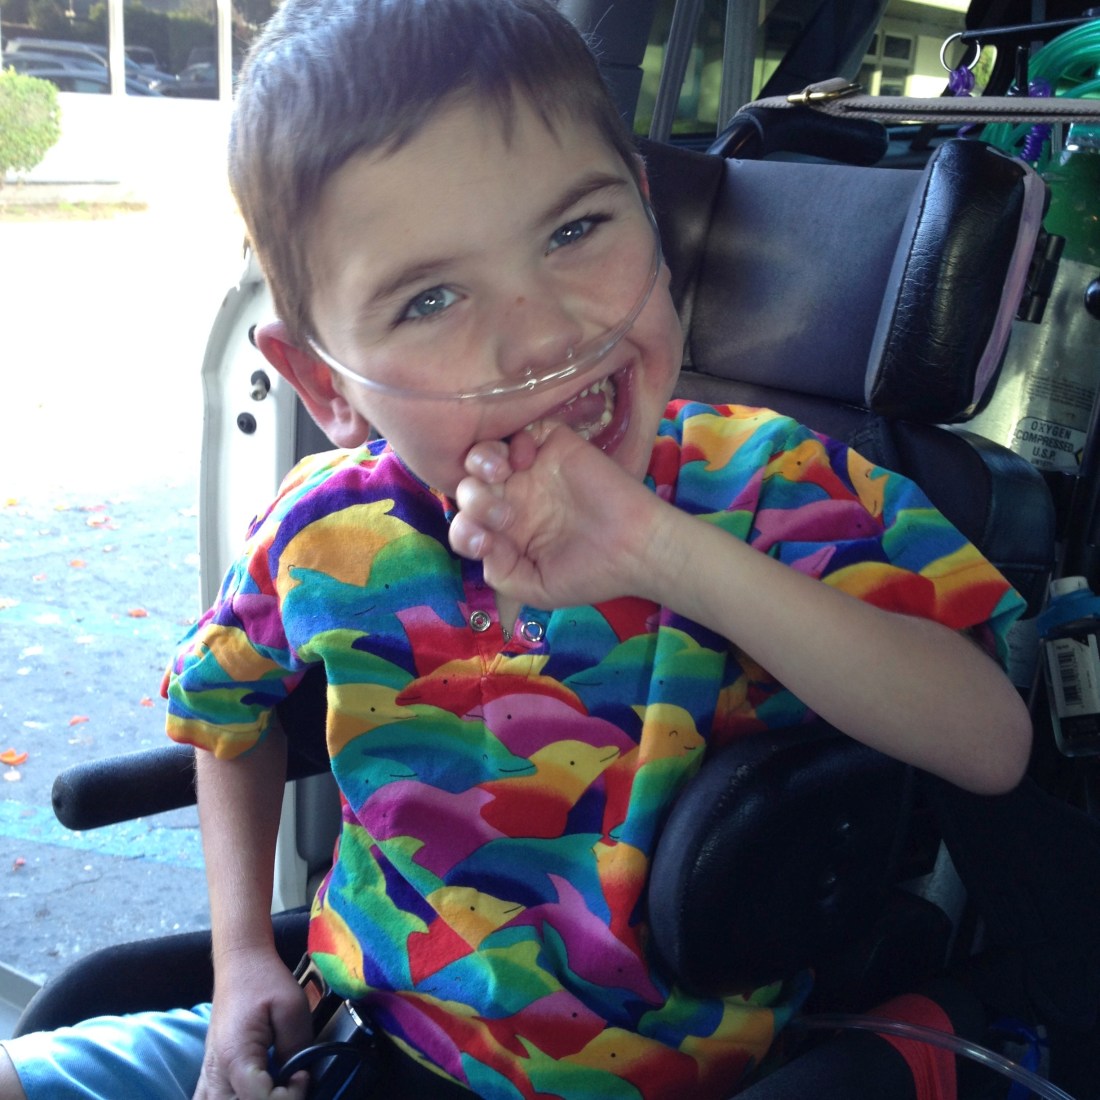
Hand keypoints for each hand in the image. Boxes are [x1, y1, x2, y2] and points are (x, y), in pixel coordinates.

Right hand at [193, 947, 311, 1099]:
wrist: (240, 964)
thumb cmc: (265, 981)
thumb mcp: (292, 1007)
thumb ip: (298, 1048)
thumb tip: (299, 1078)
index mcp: (236, 1056)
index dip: (289, 1097)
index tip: (303, 1076)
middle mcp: (215, 1073)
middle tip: (288, 1087)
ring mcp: (208, 1076)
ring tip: (271, 1090)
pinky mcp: (210, 1074)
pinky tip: (248, 1094)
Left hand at [449, 426, 667, 607]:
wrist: (637, 550)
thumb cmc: (591, 573)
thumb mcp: (537, 589)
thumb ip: (501, 573)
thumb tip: (482, 544)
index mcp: (507, 534)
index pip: (467, 525)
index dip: (465, 532)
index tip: (485, 544)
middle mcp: (514, 499)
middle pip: (470, 488)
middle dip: (474, 500)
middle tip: (502, 516)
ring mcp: (533, 471)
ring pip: (485, 454)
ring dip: (481, 461)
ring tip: (499, 474)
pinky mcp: (556, 448)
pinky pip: (524, 431)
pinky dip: (516, 439)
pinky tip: (525, 459)